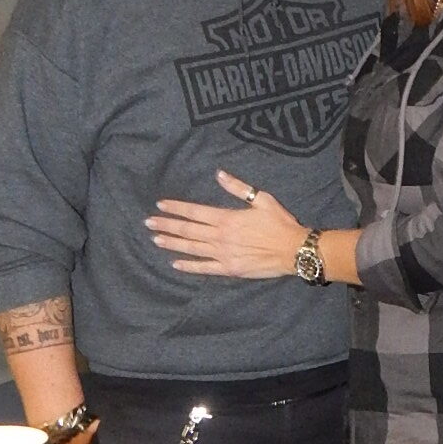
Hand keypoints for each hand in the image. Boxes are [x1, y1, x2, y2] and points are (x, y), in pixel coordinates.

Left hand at [147, 169, 305, 277]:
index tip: (160, 206)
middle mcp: (221, 237)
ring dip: (172, 243)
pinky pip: (204, 268)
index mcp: (227, 218)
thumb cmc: (280, 223)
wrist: (294, 250)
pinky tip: (175, 263)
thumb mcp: (262, 199)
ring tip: (156, 240)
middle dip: (167, 225)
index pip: (195, 212)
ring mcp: (223, 254)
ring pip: (192, 248)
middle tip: (148, 223)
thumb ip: (238, 188)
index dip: (176, 208)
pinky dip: (189, 266)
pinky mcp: (229, 269)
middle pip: (188, 230)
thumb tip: (219, 174)